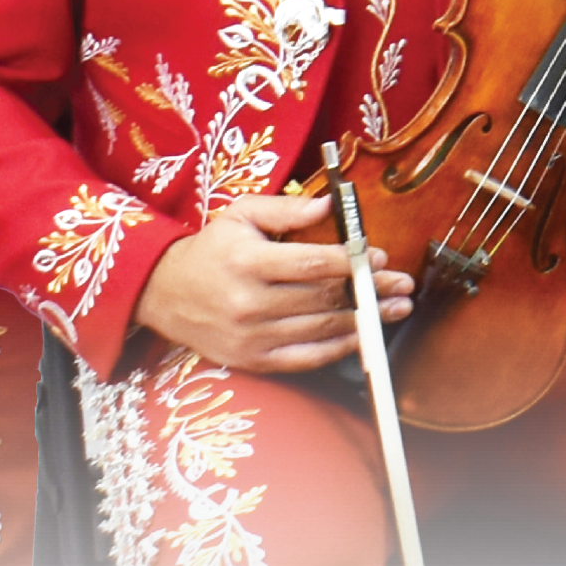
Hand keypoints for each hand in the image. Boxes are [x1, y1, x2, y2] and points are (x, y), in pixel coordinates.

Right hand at [135, 190, 372, 378]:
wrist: (163, 294)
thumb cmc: (210, 250)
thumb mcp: (240, 214)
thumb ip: (287, 208)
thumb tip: (331, 205)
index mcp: (247, 261)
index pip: (312, 263)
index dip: (352, 261)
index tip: (380, 257)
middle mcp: (249, 302)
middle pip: (323, 297)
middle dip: (370, 290)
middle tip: (402, 284)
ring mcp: (251, 336)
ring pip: (321, 329)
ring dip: (365, 320)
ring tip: (395, 308)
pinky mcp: (253, 360)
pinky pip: (306, 358)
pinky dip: (339, 347)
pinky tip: (363, 336)